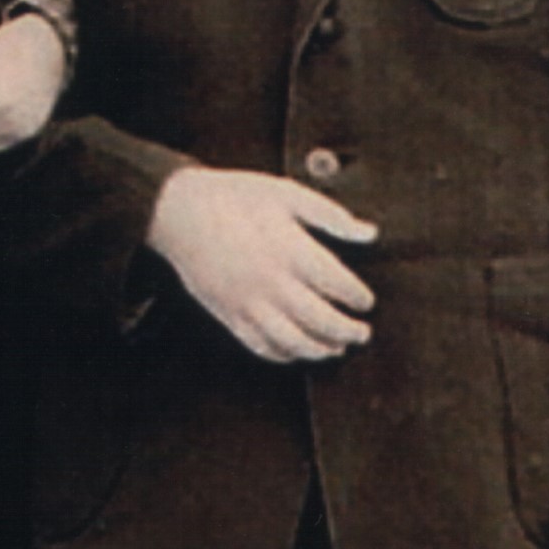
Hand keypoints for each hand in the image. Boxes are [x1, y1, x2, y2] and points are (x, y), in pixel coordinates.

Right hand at [145, 166, 378, 362]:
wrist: (178, 210)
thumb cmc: (234, 197)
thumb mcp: (286, 194)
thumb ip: (331, 216)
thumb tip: (370, 233)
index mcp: (291, 251)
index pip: (340, 286)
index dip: (359, 297)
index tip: (365, 301)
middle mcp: (272, 282)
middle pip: (323, 321)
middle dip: (349, 332)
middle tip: (362, 332)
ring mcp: (248, 302)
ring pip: (294, 342)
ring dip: (322, 350)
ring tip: (337, 347)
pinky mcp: (228, 313)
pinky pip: (261, 345)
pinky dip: (285, 355)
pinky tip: (298, 350)